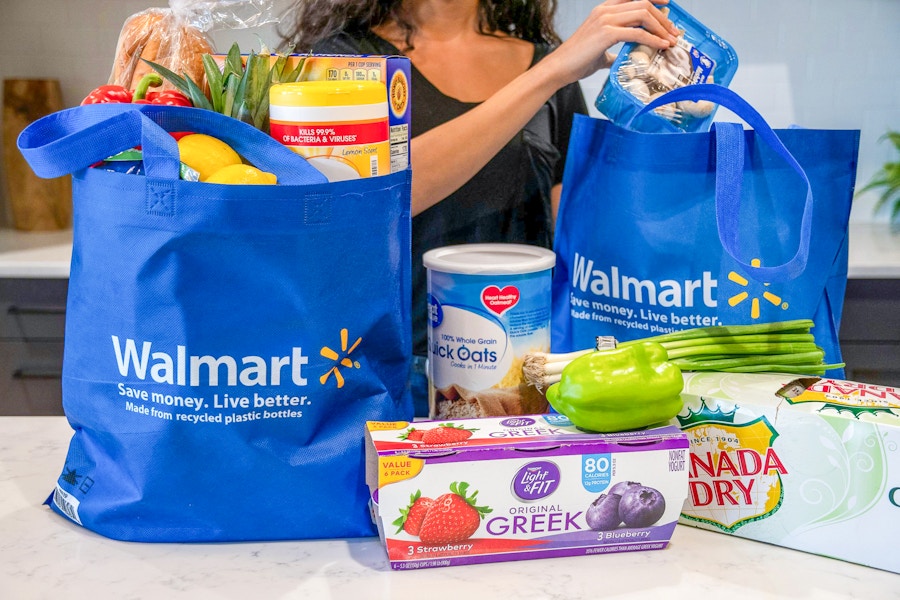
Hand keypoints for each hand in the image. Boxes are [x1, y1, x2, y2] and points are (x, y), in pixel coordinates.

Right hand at [540, 0, 679, 85]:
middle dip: (663, 17)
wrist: (559, 68)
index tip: (667, 4)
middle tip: (673, 32)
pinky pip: (637, 32)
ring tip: (671, 40)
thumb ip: (612, 52)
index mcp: (604, 10)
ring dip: (661, 27)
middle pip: (643, 3)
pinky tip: (661, 46)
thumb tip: (620, 61)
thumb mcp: (599, 52)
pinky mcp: (607, 34)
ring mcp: (606, 20)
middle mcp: (605, 10)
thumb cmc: (576, 61)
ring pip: (643, 14)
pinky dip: (653, 39)